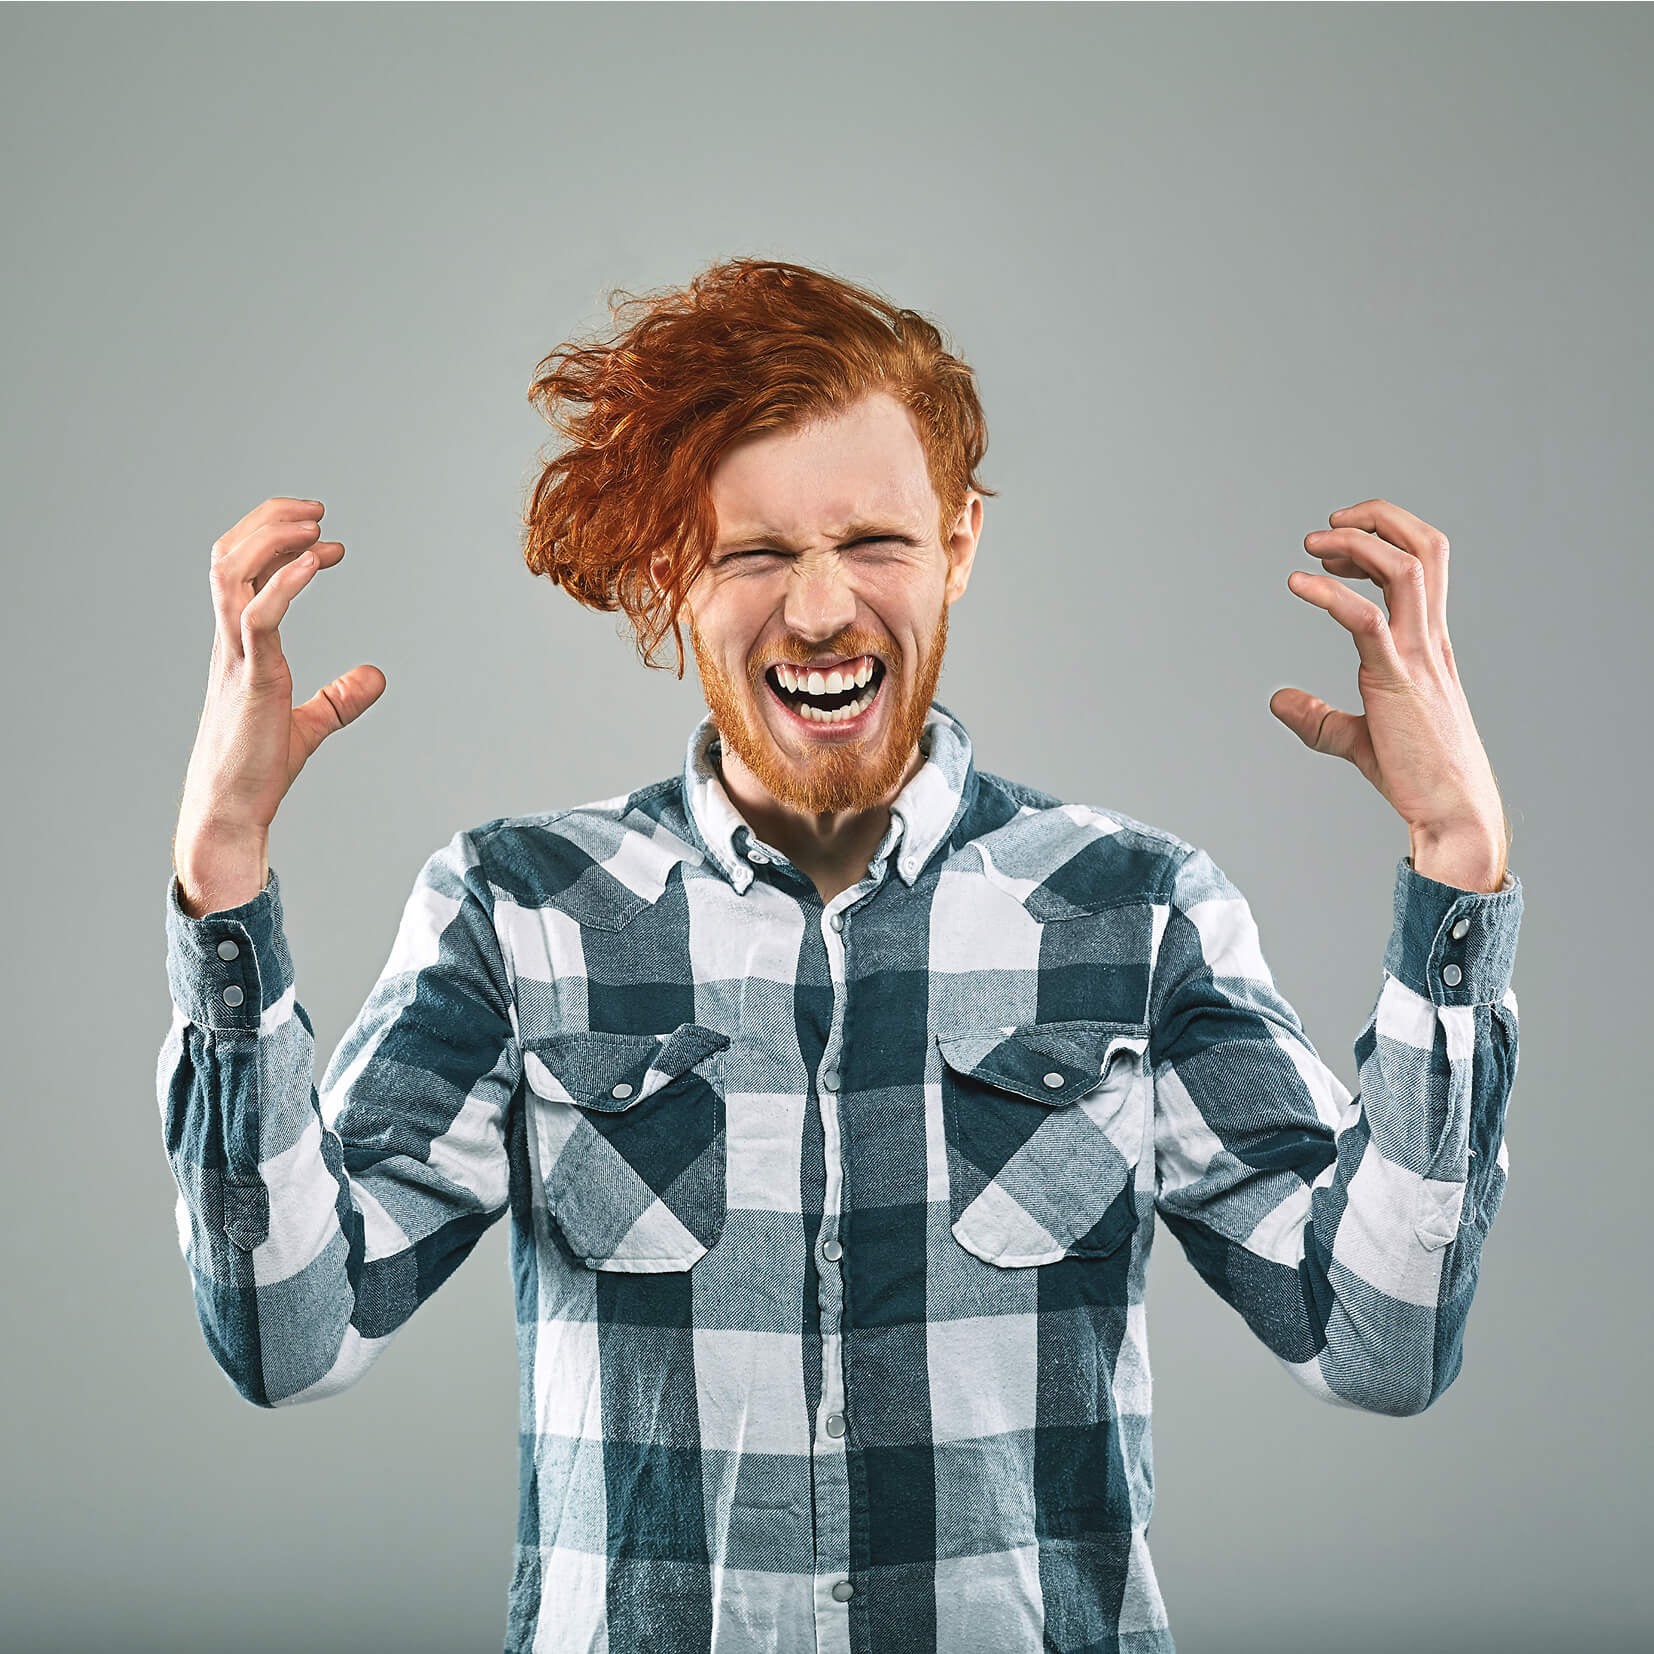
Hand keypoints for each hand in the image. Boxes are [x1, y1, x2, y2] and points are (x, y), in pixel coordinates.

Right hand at [176, 496, 384, 839]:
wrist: (231, 813)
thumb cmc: (257, 771)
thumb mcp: (309, 725)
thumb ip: (341, 697)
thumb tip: (378, 676)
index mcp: (239, 647)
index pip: (243, 572)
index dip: (279, 545)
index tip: (327, 540)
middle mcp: (230, 644)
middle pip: (229, 557)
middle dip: (268, 522)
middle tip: (317, 508)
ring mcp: (236, 659)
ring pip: (231, 574)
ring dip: (273, 539)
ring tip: (315, 523)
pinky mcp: (251, 682)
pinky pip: (258, 617)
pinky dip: (286, 583)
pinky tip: (316, 563)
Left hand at [1268, 498, 1508, 863]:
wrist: (1452, 813)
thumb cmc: (1417, 777)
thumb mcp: (1358, 739)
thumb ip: (1318, 718)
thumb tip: (1278, 702)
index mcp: (1428, 644)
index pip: (1422, 564)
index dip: (1382, 540)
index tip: (1335, 549)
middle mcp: (1430, 640)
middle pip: (1425, 548)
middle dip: (1379, 519)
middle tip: (1326, 527)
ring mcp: (1419, 657)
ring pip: (1406, 569)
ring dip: (1356, 544)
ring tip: (1311, 544)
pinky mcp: (1398, 681)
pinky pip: (1368, 620)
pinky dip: (1331, 594)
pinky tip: (1298, 585)